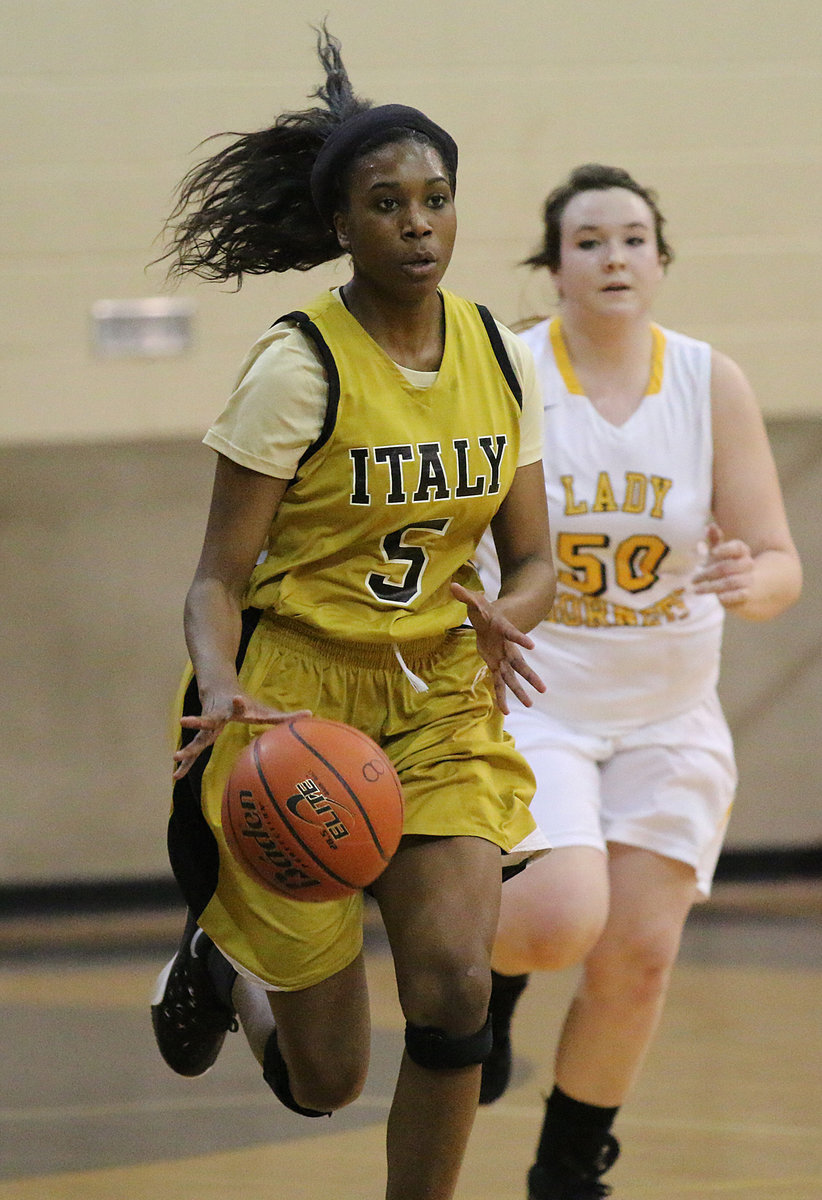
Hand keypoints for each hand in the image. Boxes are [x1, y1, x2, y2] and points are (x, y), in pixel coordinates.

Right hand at [173, 692, 310, 779]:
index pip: (237, 704)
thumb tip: (311, 715)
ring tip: (175, 759)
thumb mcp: (264, 708)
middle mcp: (217, 715)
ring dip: (187, 749)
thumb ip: (286, 715)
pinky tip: (175, 776)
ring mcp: (207, 726)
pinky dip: (186, 763)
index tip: (238, 697)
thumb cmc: (245, 702)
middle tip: (183, 722)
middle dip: (197, 722)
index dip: (239, 702)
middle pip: (207, 721)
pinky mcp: (202, 735)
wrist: (218, 688)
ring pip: (196, 739)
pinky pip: (193, 752)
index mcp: (234, 708)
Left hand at [451, 582, 545, 713]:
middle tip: (542, 688)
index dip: (520, 638)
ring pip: (512, 677)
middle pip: (519, 663)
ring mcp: (503, 658)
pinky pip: (499, 683)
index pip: (512, 633)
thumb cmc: (484, 611)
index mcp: (503, 630)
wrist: (492, 620)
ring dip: (519, 691)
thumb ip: (465, 595)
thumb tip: (452, 585)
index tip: (532, 646)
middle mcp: (506, 647)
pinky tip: (505, 712)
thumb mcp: (474, 602)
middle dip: (529, 675)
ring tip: (529, 704)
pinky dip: (501, 697)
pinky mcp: (496, 665)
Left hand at [692, 522, 755, 607]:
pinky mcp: (747, 594)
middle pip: (727, 567)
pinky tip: (719, 598)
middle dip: (708, 573)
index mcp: (742, 552)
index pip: (737, 548)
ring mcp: (748, 579)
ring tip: (696, 589)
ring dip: (712, 586)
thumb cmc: (728, 566)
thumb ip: (715, 540)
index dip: (726, 549)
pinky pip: (740, 595)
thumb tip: (710, 526)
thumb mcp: (721, 553)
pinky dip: (730, 596)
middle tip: (693, 579)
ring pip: (730, 582)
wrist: (747, 587)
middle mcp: (748, 564)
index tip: (713, 552)